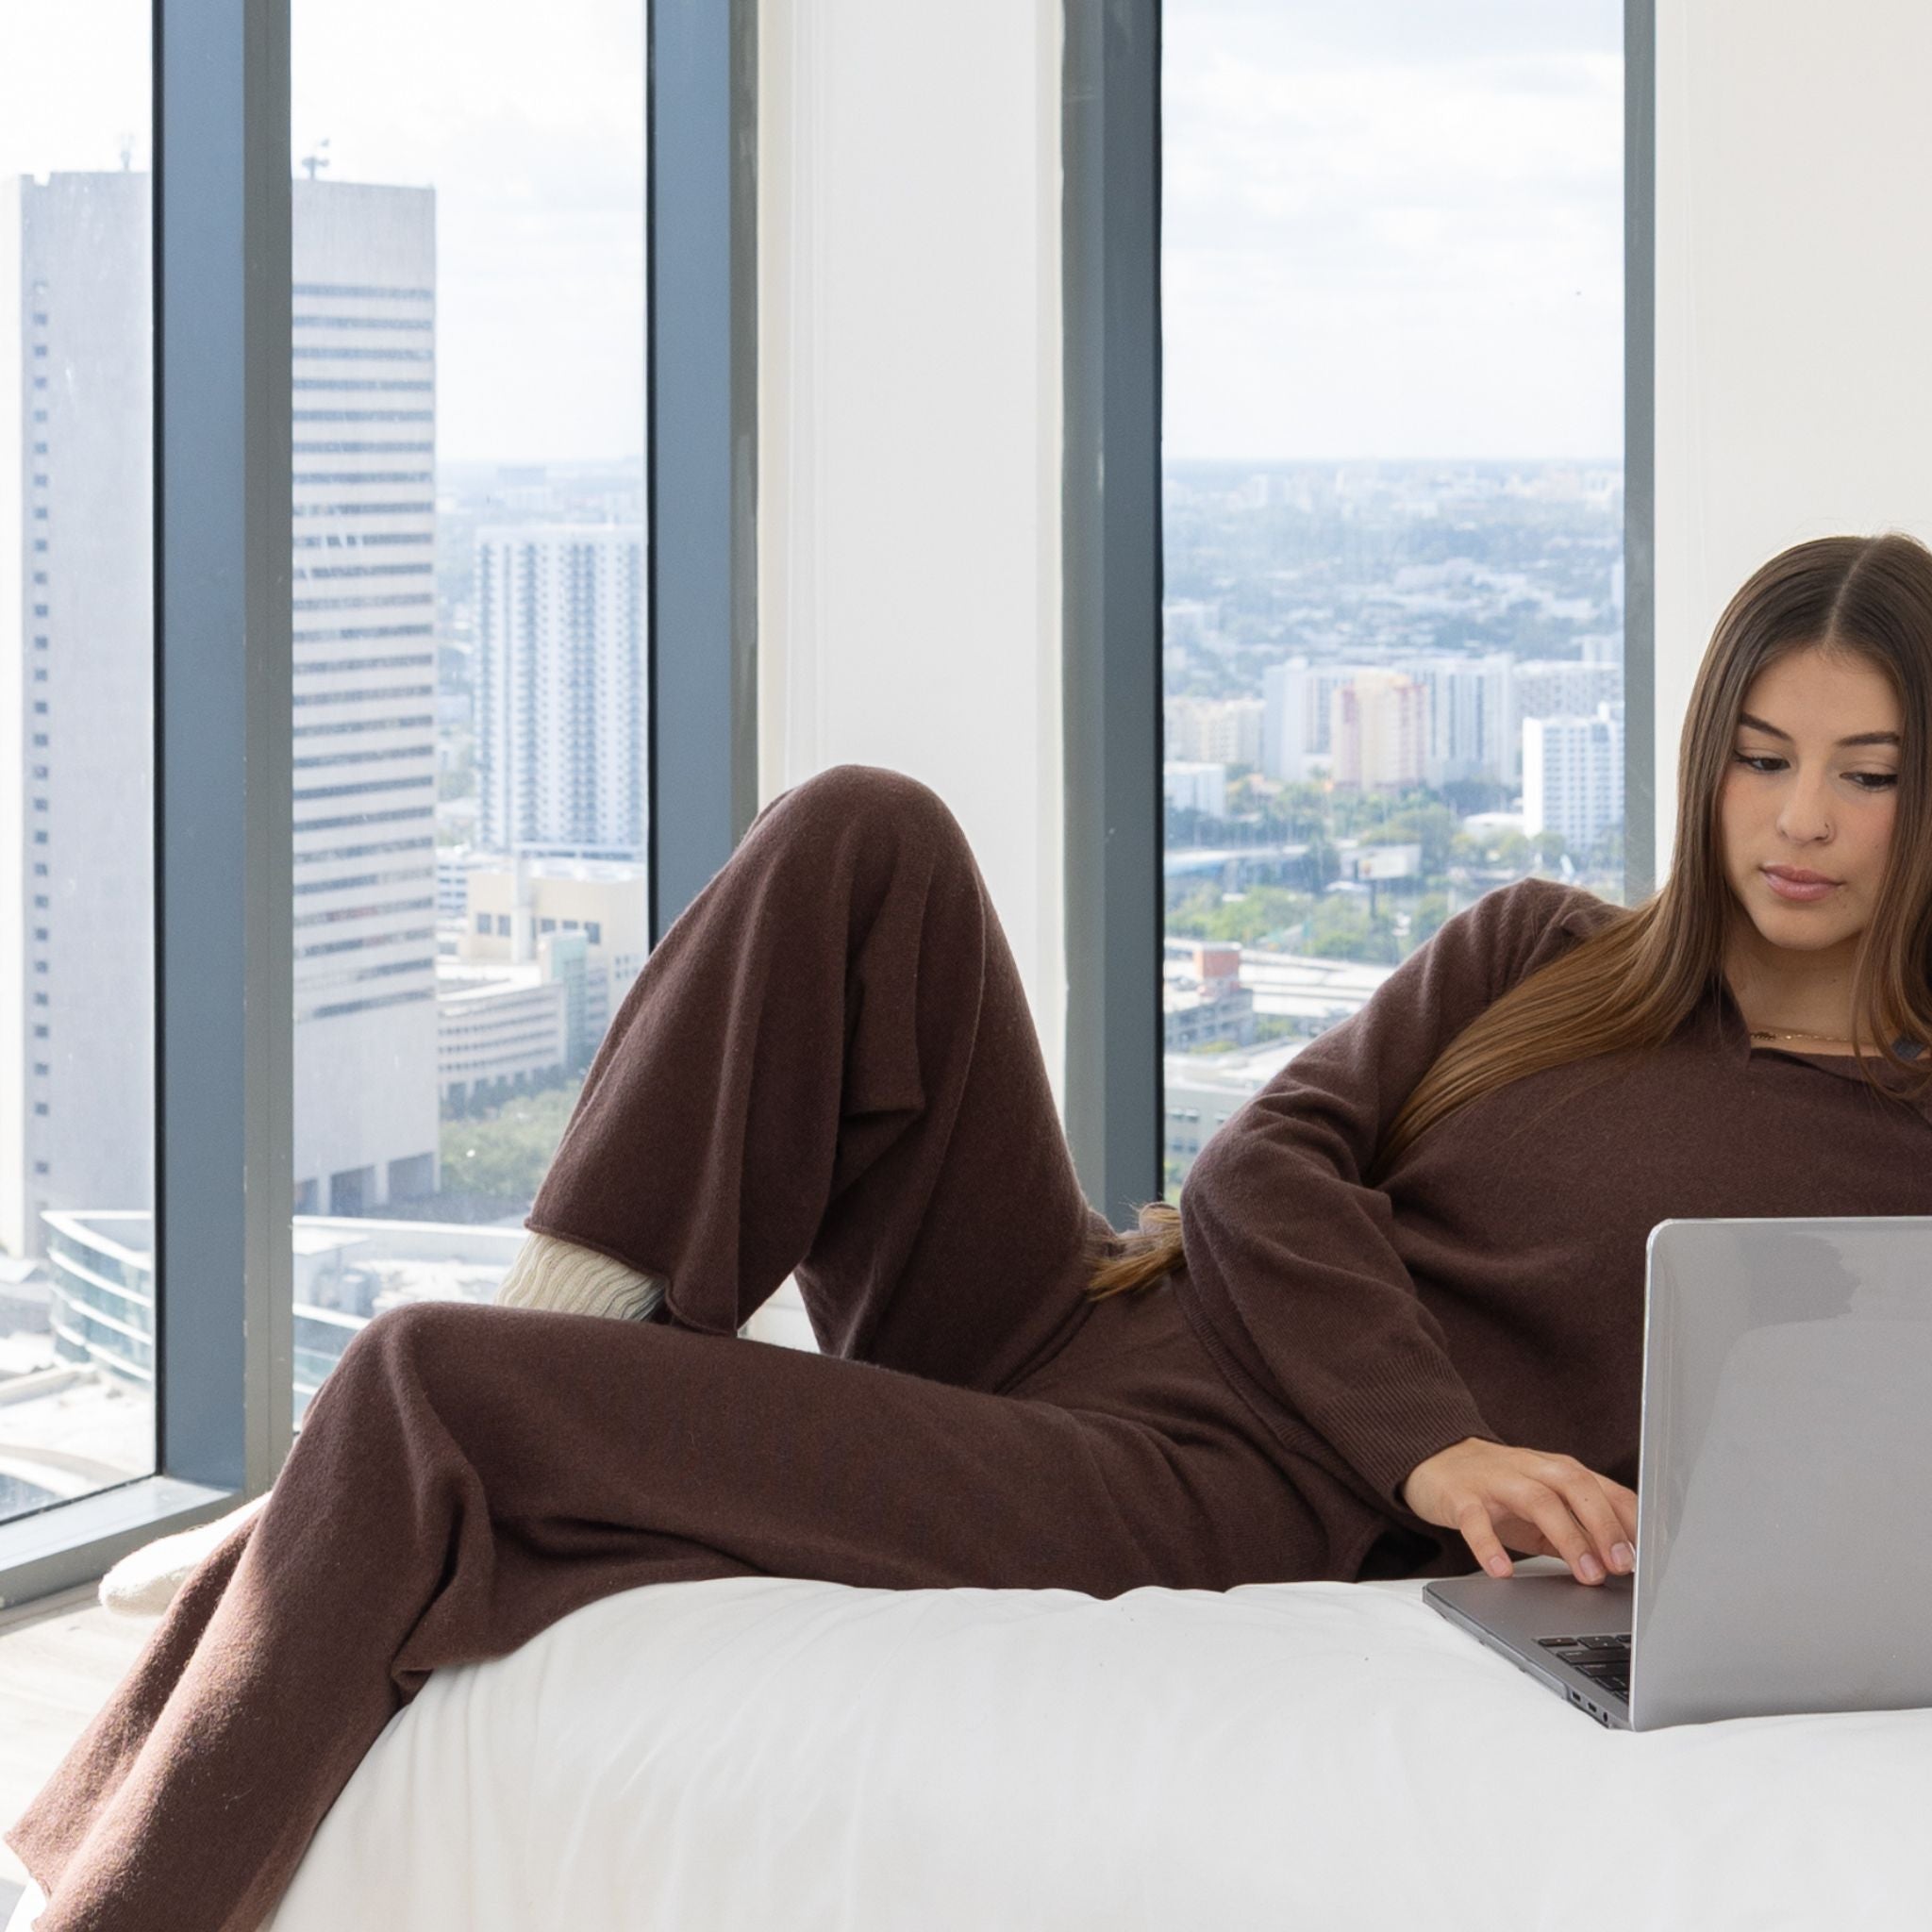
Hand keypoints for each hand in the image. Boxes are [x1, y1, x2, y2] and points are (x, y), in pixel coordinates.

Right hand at [1399, 1436, 1637, 1586]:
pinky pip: (1475, 1520)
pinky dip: (1489, 1546)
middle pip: (1576, 1486)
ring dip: (1568, 1536)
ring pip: (1537, 1500)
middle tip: (1622, 1565)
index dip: (1629, 1520)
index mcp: (1557, 1471)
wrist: (1436, 1460)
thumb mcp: (1545, 1508)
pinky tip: (1502, 1571)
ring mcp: (1496, 1481)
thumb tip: (1623, 1565)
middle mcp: (1531, 1469)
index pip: (1604, 1488)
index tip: (1649, 1555)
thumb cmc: (1500, 1490)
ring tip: (1586, 1574)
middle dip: (1604, 1524)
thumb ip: (1578, 1529)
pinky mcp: (1461, 1496)